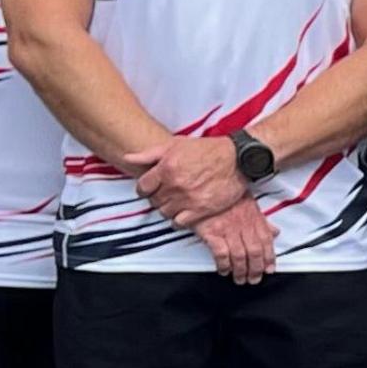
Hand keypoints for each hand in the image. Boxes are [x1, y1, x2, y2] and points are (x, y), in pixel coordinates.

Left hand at [125, 135, 251, 228]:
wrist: (238, 159)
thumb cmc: (208, 150)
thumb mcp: (177, 145)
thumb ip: (150, 153)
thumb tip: (128, 158)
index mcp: (166, 167)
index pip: (143, 187)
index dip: (145, 188)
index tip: (151, 188)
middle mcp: (175, 184)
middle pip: (154, 201)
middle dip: (158, 198)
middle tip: (167, 194)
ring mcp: (188, 199)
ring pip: (165, 212)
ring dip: (168, 209)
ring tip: (176, 202)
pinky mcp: (201, 210)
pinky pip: (179, 222)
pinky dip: (178, 220)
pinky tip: (183, 213)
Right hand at [194, 198, 276, 284]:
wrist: (202, 186)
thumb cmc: (224, 193)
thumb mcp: (248, 202)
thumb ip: (261, 220)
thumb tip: (274, 231)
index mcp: (254, 217)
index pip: (266, 241)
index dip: (269, 257)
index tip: (269, 268)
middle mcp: (243, 225)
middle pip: (254, 252)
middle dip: (255, 269)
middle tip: (254, 279)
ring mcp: (228, 229)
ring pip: (240, 256)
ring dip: (241, 271)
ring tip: (240, 279)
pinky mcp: (212, 232)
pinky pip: (221, 254)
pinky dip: (224, 265)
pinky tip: (224, 270)